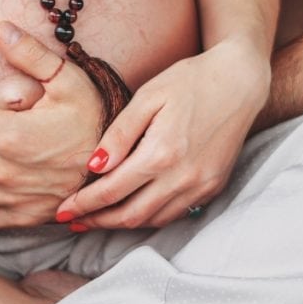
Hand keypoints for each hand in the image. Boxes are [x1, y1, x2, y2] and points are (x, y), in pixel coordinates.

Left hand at [56, 39, 270, 228]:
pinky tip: (133, 209)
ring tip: (97, 219)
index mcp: (162, 153)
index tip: (62, 211)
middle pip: (130, 215)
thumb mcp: (148, 97)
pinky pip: (176, 213)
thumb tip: (93, 167)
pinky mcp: (214, 187)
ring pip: (153, 220)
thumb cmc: (191, 80)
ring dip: (122, 223)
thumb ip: (119, 134)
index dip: (83, 205)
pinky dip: (149, 217)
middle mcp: (183, 177)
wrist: (241, 80)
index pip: (111, 191)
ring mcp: (202, 186)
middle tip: (72, 221)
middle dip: (97, 221)